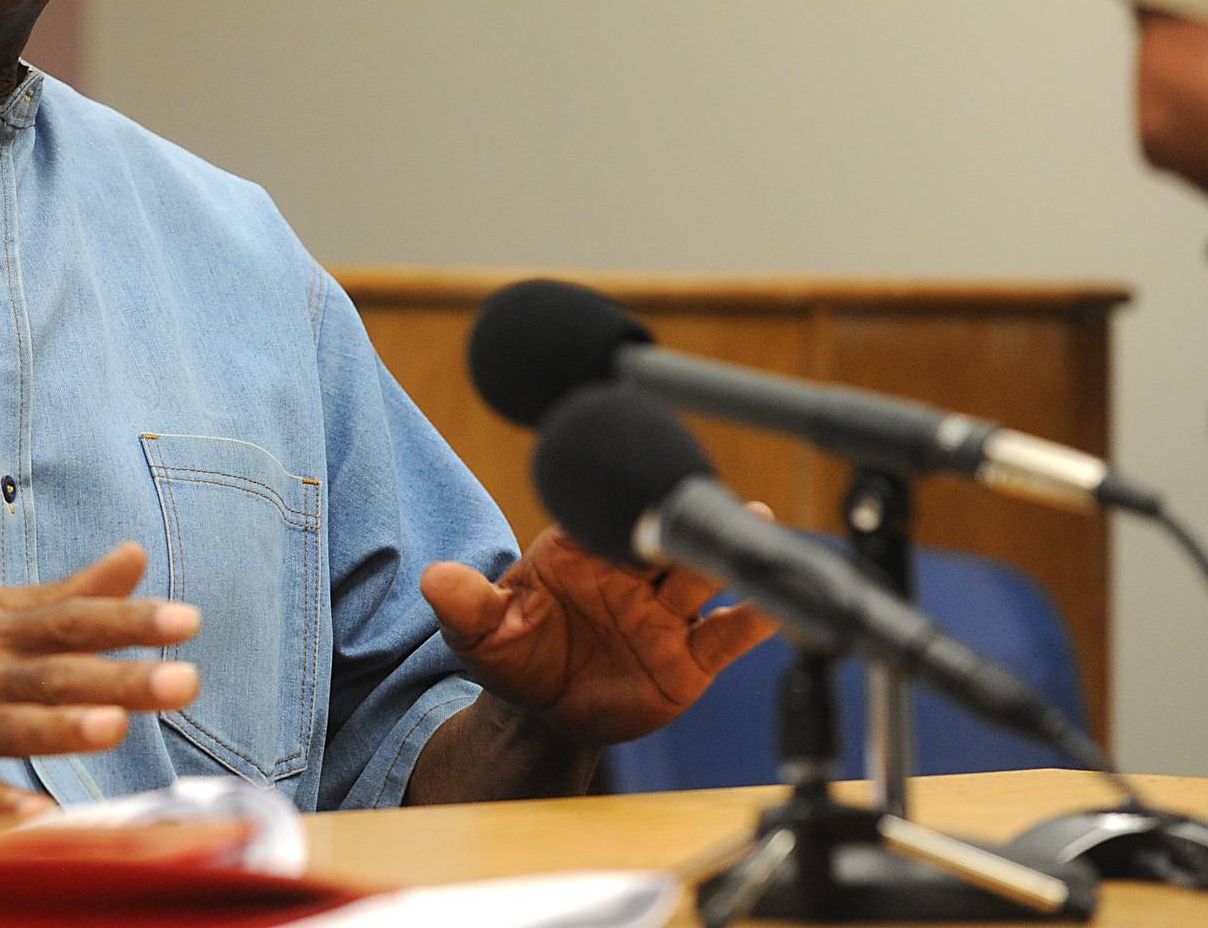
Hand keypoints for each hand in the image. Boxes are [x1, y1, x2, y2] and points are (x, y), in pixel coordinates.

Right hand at [0, 543, 201, 821]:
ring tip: (114, 727)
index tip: (189, 619)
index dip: (130, 618)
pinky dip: (3, 811)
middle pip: (56, 673)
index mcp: (2, 632)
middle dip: (120, 677)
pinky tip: (43, 819)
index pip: (74, 619)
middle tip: (185, 682)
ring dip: (62, 727)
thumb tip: (136, 555)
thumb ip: (71, 594)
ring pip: (13, 728)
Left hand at [420, 526, 776, 743]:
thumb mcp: (481, 631)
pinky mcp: (689, 660)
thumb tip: (434, 578)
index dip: (622, 506)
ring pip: (703, 575)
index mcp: (583, 552)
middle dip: (684, 517)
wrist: (543, 711)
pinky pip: (726, 636)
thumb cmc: (515, 654)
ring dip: (726, 550)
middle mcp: (632, 575)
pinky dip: (751, 620)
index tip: (635, 495)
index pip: (607, 520)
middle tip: (703, 498)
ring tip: (759, 522)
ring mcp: (664, 614)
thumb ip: (465, 603)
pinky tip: (773, 606)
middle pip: (665, 538)